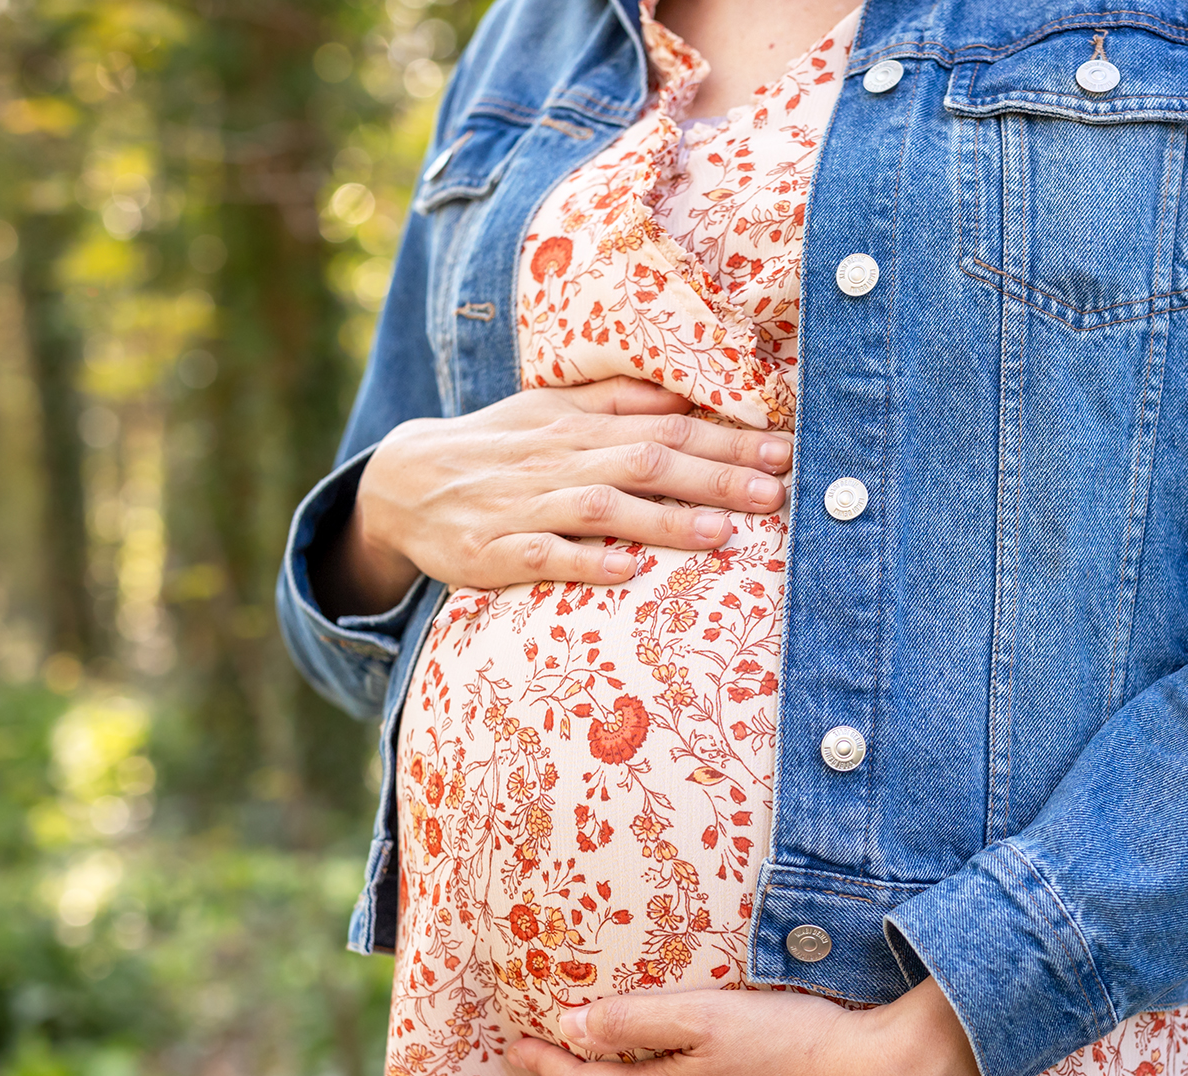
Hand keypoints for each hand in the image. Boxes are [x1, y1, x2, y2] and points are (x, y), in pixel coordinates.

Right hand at [312, 377, 790, 614]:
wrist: (402, 483)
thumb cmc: (496, 448)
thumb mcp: (551, 410)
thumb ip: (617, 400)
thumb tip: (685, 392)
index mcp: (579, 427)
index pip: (665, 429)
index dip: (726, 442)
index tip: (784, 454)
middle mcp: (560, 461)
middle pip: (647, 463)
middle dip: (716, 478)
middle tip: (778, 494)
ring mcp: (527, 506)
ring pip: (604, 509)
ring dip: (665, 521)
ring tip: (722, 535)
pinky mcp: (494, 551)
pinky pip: (543, 556)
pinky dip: (585, 562)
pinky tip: (627, 571)